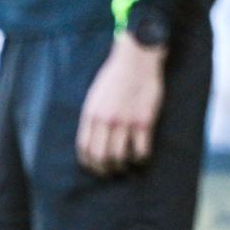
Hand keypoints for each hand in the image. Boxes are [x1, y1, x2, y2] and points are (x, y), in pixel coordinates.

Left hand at [76, 35, 165, 176]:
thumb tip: (92, 137)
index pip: (84, 148)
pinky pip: (141, 150)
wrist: (137, 58)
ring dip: (123, 166)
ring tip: (127, 165)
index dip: (89, 163)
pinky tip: (142, 155)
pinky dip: (141, 158)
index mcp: (91, 114)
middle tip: (112, 171)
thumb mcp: (95, 94)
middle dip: (105, 169)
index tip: (96, 166)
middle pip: (100, 157)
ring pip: (119, 157)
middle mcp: (106, 120)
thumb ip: (93, 115)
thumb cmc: (116, 74)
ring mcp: (125, 121)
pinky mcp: (144, 121)